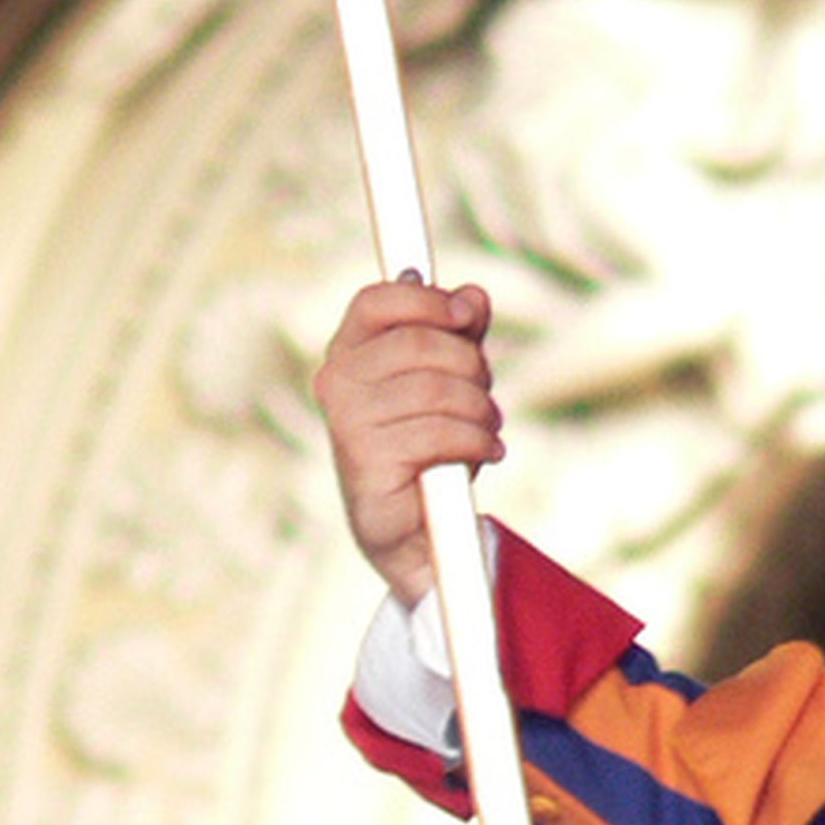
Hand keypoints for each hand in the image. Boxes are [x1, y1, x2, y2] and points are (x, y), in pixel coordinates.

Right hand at [310, 277, 501, 604]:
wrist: (414, 528)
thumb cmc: (427, 445)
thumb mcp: (450, 380)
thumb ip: (459, 334)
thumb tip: (473, 295)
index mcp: (347, 354)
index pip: (375, 302)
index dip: (426, 300)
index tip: (467, 316)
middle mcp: (337, 384)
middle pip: (419, 343)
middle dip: (470, 365)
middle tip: (484, 392)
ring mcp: (348, 425)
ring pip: (437, 389)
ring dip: (479, 409)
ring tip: (487, 427)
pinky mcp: (368, 464)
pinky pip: (441, 433)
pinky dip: (478, 441)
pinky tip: (487, 452)